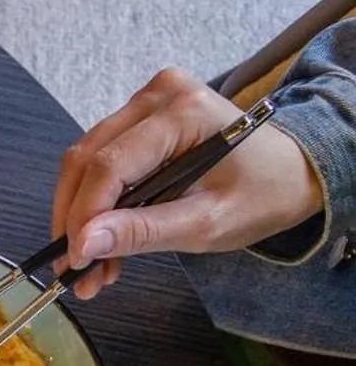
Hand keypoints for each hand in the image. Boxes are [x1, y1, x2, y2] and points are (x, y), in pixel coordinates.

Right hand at [53, 67, 322, 298]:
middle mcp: (160, 95)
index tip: (74, 262)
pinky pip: (99, 160)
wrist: (292, 171)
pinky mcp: (140, 115)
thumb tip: (82, 244)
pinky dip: (94, 203)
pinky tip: (102, 238)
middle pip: (87, 160)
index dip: (83, 217)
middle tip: (73, 270)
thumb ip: (143, 231)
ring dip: (79, 215)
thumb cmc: (262, 194)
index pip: (109, 165)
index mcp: (185, 113)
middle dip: (74, 220)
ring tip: (90, 263)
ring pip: (85, 161)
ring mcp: (147, 101)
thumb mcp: (207, 223)